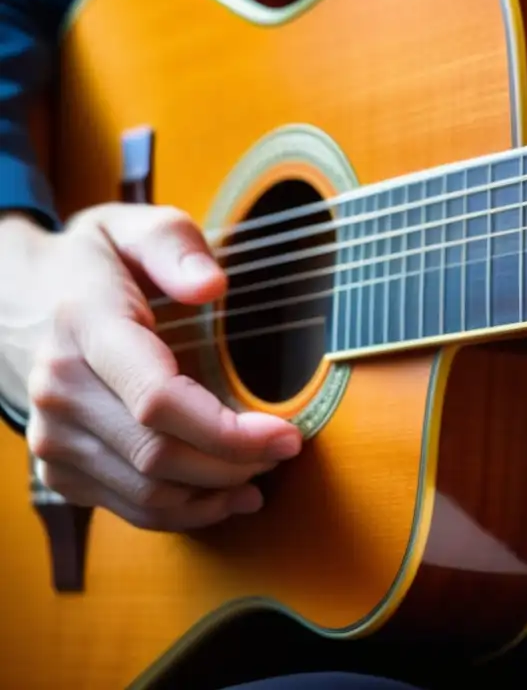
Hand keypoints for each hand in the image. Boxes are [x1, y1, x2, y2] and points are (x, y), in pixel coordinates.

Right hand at [0, 205, 302, 531]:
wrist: (17, 299)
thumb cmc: (94, 264)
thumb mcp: (134, 227)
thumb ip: (175, 246)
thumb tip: (212, 285)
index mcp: (85, 328)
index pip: (158, 399)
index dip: (227, 430)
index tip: (287, 434)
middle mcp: (59, 388)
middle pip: (159, 454)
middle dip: (234, 464)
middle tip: (286, 451)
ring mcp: (52, 434)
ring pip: (145, 491)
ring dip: (214, 496)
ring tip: (263, 478)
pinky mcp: (58, 466)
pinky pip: (127, 507)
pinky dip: (182, 511)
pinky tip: (223, 498)